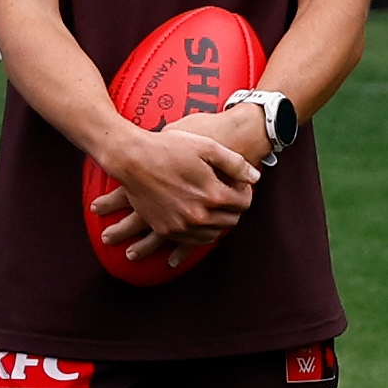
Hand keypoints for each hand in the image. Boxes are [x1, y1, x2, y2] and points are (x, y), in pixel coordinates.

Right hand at [87, 123, 259, 268]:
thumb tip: (255, 178)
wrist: (132, 159)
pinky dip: (200, 232)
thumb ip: (235, 164)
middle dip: (233, 207)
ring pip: (213, 234)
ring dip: (217, 222)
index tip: (237, 183)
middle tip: (226, 193)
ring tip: (212, 205)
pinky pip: (192, 240)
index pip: (244, 203)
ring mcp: (181, 226)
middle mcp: (199, 216)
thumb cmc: (169, 148)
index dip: (244, 191)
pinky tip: (198, 217)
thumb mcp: (207, 147)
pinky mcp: (166, 230)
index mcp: (213, 195)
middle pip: (231, 221)